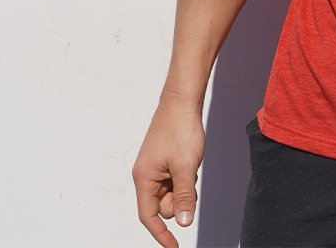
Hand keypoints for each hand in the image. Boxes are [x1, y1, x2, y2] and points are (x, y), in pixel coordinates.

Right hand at [132, 96, 205, 247]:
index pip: (149, 216)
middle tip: (190, 178)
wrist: (182, 102)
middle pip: (163, 205)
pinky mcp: (164, 161)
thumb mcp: (186, 166)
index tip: (174, 247)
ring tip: (190, 163)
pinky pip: (176, 180)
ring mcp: (156, 168)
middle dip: (180, 199)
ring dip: (184, 186)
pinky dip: (186, 176)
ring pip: (172, 192)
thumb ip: (185, 196)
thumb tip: (185, 222)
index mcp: (144, 178)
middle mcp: (146, 175)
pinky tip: (190, 158)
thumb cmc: (180, 129)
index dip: (161, 234)